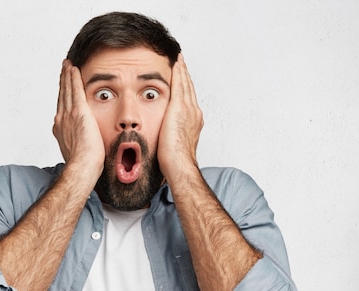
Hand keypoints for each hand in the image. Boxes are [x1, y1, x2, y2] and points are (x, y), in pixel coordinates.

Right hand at [52, 60, 104, 175]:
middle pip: (62, 95)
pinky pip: (76, 90)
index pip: (62, 107)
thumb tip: (82, 142)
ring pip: (67, 90)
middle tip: (63, 69)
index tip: (63, 87)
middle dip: (63, 82)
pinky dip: (73, 78)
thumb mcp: (76, 151)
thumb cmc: (83, 164)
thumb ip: (77, 142)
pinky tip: (74, 69)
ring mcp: (69, 114)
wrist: (82, 166)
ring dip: (67, 76)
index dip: (62, 95)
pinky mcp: (79, 112)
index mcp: (61, 128)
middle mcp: (61, 119)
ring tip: (67, 65)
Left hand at [157, 54, 203, 180]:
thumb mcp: (174, 146)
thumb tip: (163, 140)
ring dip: (182, 70)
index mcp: (193, 122)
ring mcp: (189, 109)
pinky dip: (178, 72)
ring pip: (186, 83)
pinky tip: (175, 62)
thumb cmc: (175, 162)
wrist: (180, 164)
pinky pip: (180, 84)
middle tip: (181, 62)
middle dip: (185, 75)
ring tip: (178, 59)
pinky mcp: (180, 107)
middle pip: (189, 88)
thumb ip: (171, 137)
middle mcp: (194, 113)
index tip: (182, 79)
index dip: (186, 88)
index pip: (189, 100)